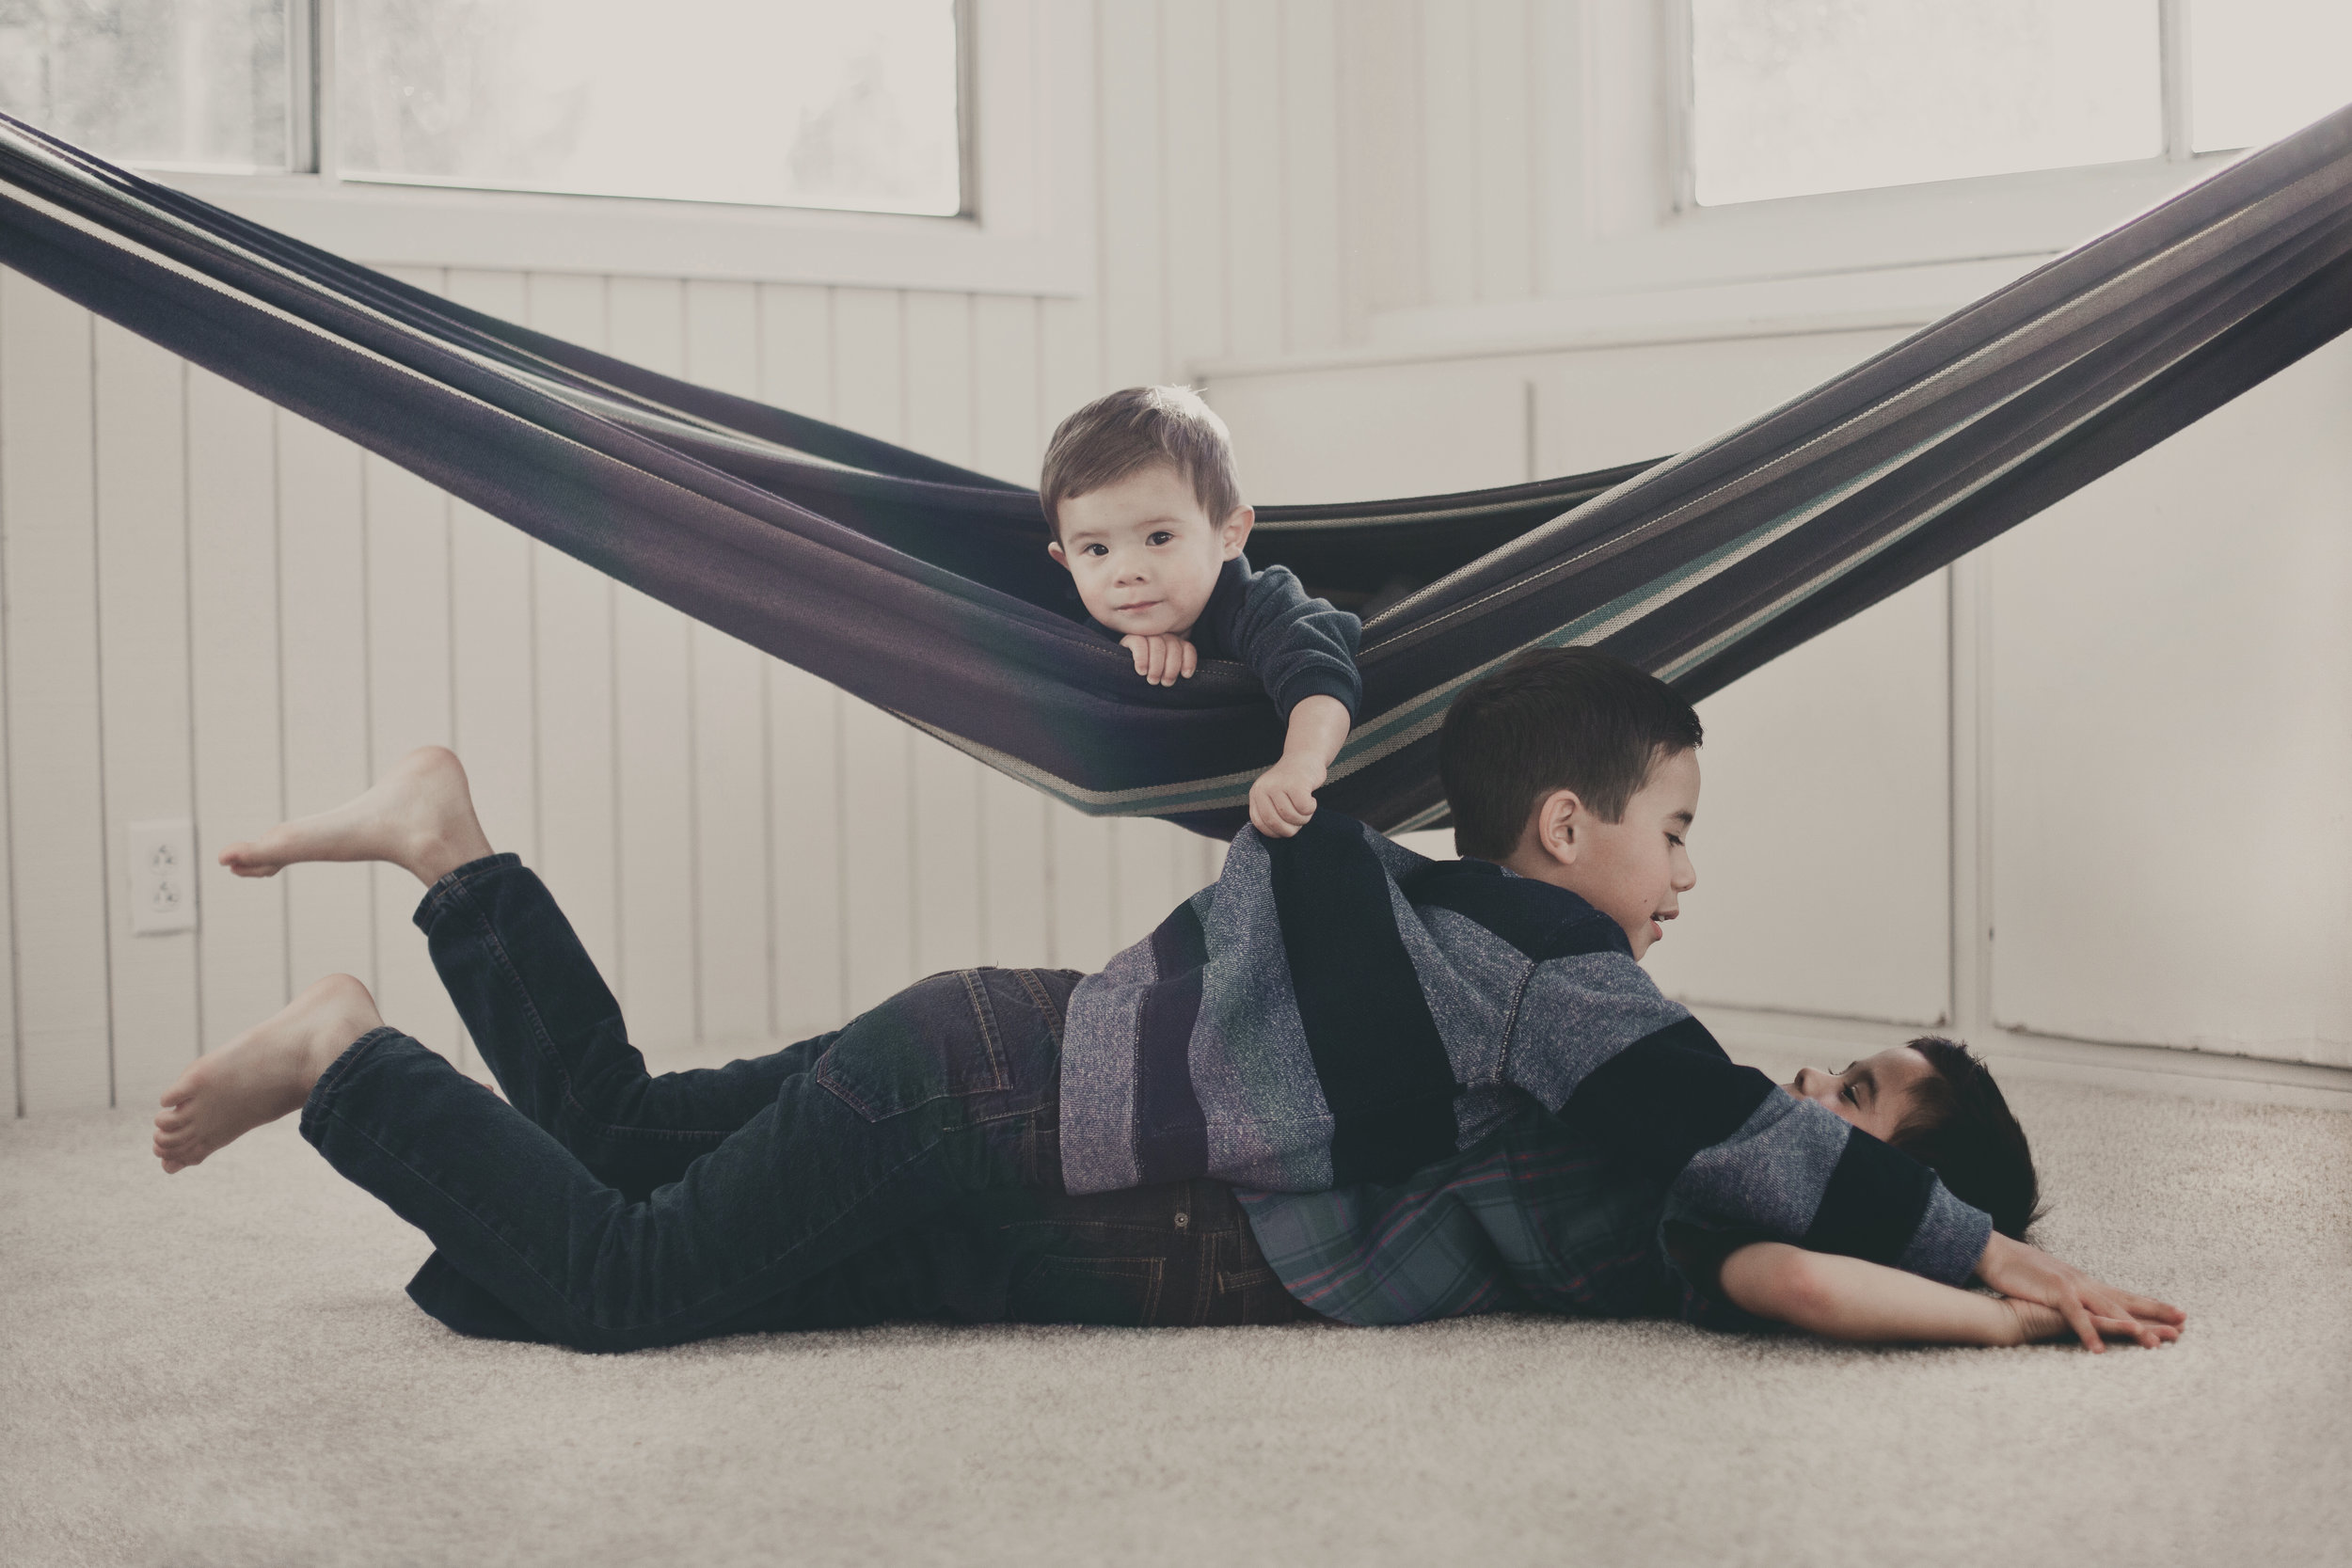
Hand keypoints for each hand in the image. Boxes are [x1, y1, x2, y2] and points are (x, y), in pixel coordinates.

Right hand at [1120, 633, 1196, 686]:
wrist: (1121, 675)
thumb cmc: (1147, 678)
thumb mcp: (1163, 676)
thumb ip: (1173, 672)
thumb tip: (1185, 677)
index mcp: (1174, 644)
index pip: (1187, 648)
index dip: (1189, 661)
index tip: (1186, 675)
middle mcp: (1162, 636)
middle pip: (1174, 646)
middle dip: (1172, 667)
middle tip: (1165, 683)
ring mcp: (1146, 635)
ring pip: (1158, 645)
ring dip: (1157, 665)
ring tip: (1152, 680)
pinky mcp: (1131, 637)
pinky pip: (1140, 643)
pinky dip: (1142, 658)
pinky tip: (1141, 671)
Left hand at [1249, 754, 1325, 837]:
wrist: (1306, 756)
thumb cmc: (1292, 782)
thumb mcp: (1274, 795)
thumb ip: (1270, 811)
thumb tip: (1276, 835)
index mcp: (1256, 793)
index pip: (1259, 823)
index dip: (1275, 832)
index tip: (1286, 829)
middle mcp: (1263, 788)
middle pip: (1275, 822)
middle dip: (1291, 829)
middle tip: (1300, 820)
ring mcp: (1279, 784)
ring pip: (1291, 817)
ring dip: (1304, 818)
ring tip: (1306, 808)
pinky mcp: (1296, 783)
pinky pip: (1304, 809)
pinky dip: (1311, 808)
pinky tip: (1311, 799)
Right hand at [1975, 1232, 2185, 1352]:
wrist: (1996, 1253)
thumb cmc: (2020, 1270)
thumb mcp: (2053, 1282)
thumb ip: (2071, 1293)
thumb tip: (2084, 1303)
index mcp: (2086, 1283)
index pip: (2125, 1296)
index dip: (2153, 1305)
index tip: (2179, 1313)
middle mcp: (2085, 1284)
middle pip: (2126, 1302)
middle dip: (2156, 1315)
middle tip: (2182, 1327)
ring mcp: (2073, 1287)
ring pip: (2109, 1310)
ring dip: (2132, 1328)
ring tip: (2153, 1344)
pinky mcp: (2056, 1292)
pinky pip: (2076, 1317)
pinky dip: (2088, 1333)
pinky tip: (2098, 1350)